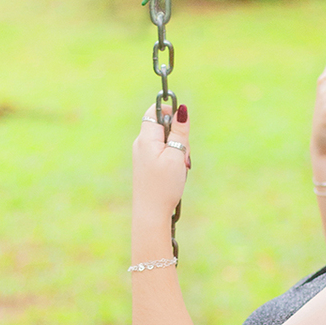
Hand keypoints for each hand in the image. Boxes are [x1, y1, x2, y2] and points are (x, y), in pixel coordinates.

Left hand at [132, 102, 190, 219]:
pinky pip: (163, 153)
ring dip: (178, 150)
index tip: (182, 127)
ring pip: (166, 141)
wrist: (151, 214)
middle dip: (179, 136)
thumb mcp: (177, 155)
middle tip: (183, 156)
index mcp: (146, 138)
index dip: (171, 112)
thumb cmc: (164, 185)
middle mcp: (141, 143)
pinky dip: (173, 159)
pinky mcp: (147, 165)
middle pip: (164, 126)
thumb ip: (180, 132)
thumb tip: (182, 110)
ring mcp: (143, 155)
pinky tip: (176, 173)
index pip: (156, 110)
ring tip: (180, 168)